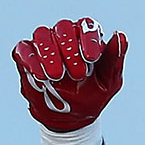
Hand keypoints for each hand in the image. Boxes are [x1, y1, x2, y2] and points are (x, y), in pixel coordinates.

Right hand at [13, 18, 125, 135]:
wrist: (71, 119)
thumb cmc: (92, 95)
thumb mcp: (108, 81)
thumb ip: (113, 59)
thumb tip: (120, 34)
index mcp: (86, 38)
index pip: (87, 26)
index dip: (88, 39)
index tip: (91, 59)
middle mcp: (65, 36)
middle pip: (63, 27)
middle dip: (69, 48)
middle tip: (77, 74)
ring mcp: (45, 45)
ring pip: (42, 34)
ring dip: (49, 53)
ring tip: (57, 76)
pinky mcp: (26, 57)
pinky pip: (24, 50)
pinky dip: (31, 61)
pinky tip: (41, 76)